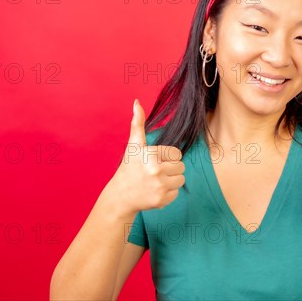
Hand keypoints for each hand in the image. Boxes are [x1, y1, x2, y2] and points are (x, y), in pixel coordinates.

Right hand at [108, 99, 184, 213]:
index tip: (155, 161)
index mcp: (151, 155)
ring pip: (181, 179)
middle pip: (181, 166)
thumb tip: (137, 102)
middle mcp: (155, 170)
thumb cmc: (129, 167)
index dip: (167, 157)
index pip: (177, 153)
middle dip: (171, 168)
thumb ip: (137, 123)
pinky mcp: (161, 200)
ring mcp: (159, 186)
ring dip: (171, 180)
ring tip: (156, 181)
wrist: (120, 196)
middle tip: (155, 172)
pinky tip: (155, 191)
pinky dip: (168, 193)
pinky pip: (176, 193)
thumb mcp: (133, 145)